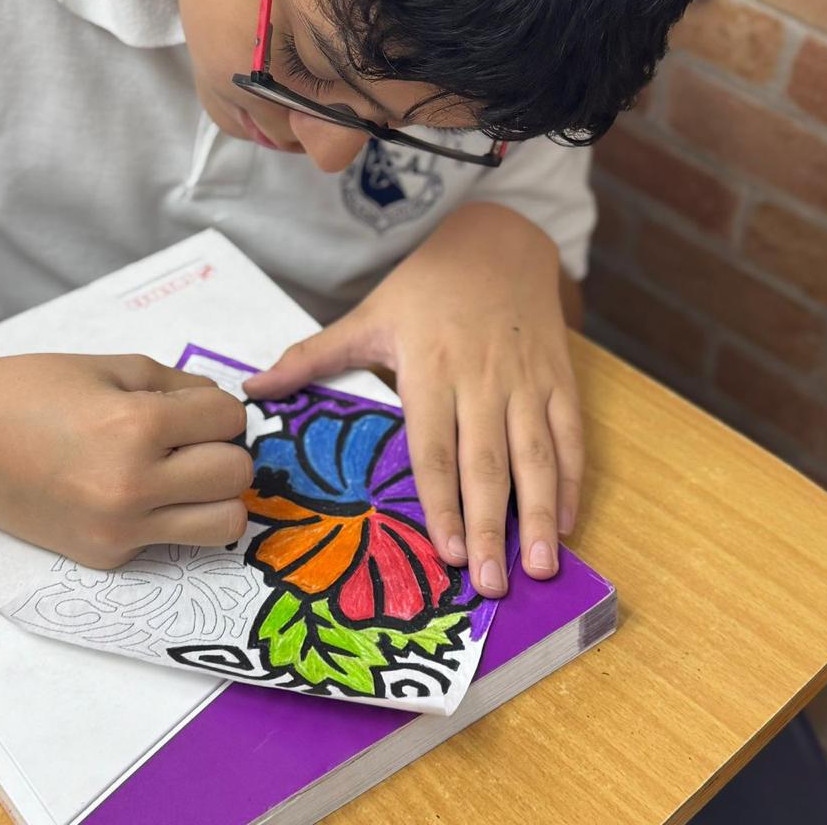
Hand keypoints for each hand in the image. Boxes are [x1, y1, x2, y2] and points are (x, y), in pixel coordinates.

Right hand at [0, 352, 252, 567]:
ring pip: (224, 525)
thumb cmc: (35, 390)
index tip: (193, 407)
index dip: (218, 408)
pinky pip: (173, 541)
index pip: (229, 419)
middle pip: (236, 475)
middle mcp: (133, 486)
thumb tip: (225, 411)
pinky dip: (170, 517)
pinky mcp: (106, 556)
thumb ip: (180, 387)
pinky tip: (136, 494)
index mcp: (137, 426)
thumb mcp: (115, 368)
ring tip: (184, 475)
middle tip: (192, 441)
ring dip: (215, 497)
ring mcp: (119, 529)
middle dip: (224, 450)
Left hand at [244, 203, 582, 595]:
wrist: (498, 241)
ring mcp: (527, 381)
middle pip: (487, 463)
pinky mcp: (559, 378)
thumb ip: (312, 357)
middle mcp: (482, 380)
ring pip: (537, 455)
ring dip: (541, 514)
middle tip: (491, 586)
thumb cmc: (426, 286)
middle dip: (492, 527)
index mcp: (430, 368)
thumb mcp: (368, 315)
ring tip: (540, 567)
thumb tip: (252, 389)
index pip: (435, 449)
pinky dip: (574, 480)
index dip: (441, 504)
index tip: (447, 553)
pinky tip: (570, 520)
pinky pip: (571, 434)